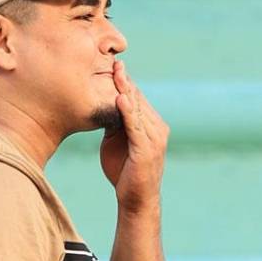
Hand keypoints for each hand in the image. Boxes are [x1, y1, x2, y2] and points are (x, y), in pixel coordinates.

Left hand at [101, 62, 168, 212]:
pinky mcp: (147, 149)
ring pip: (138, 109)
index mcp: (152, 125)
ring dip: (126, 90)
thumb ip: (115, 122)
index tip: (112, 64)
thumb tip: (104, 104)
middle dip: (125, 80)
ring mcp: (154, 139)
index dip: (125, 81)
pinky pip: (135, 126)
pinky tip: (120, 97)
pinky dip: (128, 112)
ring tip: (116, 72)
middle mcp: (157, 129)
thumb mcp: (117, 140)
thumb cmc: (124, 172)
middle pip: (139, 99)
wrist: (135, 200)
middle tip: (113, 60)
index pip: (138, 98)